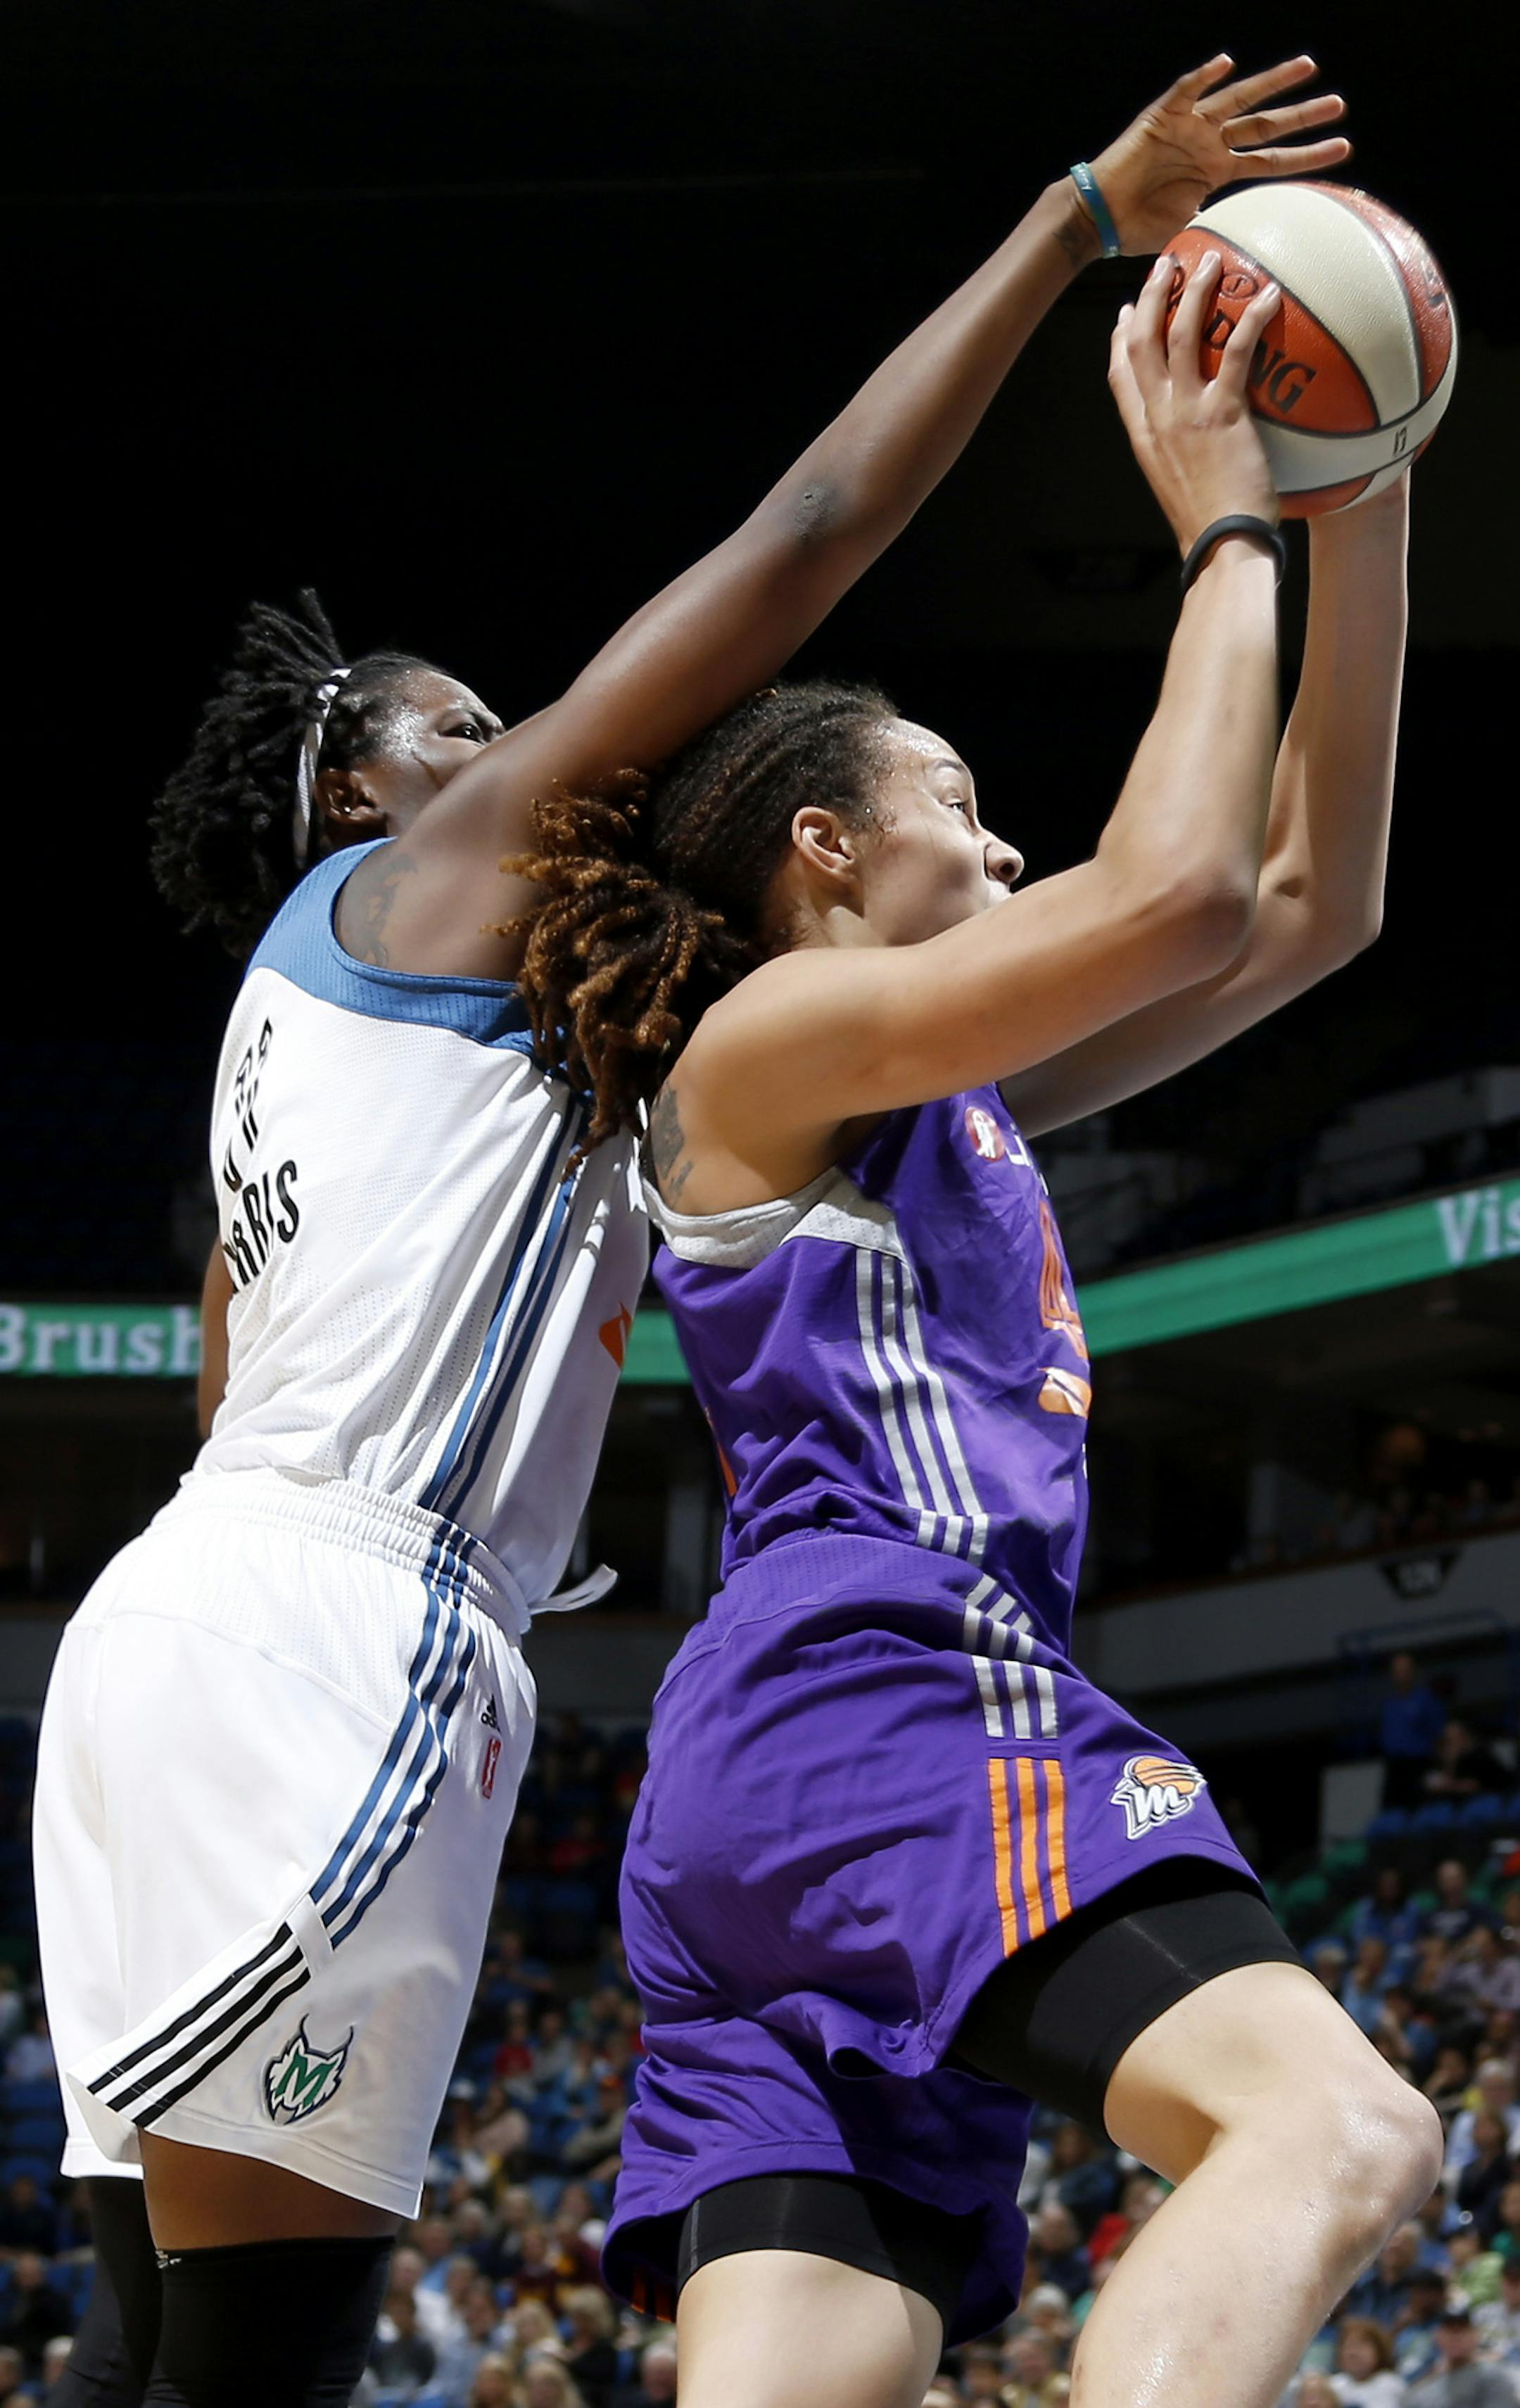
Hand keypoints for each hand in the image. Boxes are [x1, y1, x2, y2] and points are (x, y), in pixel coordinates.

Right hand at [1087, 55, 1350, 256]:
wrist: (1099, 216)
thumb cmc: (1139, 228)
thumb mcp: (1191, 234)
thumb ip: (1220, 235)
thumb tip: (1248, 264)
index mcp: (1220, 170)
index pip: (1273, 160)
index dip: (1307, 155)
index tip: (1342, 149)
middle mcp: (1211, 143)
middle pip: (1266, 125)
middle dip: (1303, 115)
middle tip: (1339, 106)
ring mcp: (1190, 127)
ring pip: (1239, 99)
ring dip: (1272, 83)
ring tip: (1308, 68)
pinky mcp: (1162, 116)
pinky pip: (1186, 92)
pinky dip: (1203, 78)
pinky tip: (1226, 64)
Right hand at [1108, 249, 1280, 555]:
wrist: (1219, 547)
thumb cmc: (1209, 529)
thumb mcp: (1180, 489)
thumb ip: (1183, 459)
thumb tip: (1203, 452)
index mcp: (1143, 436)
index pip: (1121, 377)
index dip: (1121, 339)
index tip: (1127, 314)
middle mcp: (1157, 419)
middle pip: (1142, 343)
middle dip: (1151, 297)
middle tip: (1165, 265)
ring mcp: (1186, 414)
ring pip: (1180, 335)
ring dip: (1192, 291)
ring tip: (1207, 260)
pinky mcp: (1222, 414)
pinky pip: (1234, 353)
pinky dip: (1250, 319)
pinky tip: (1268, 296)